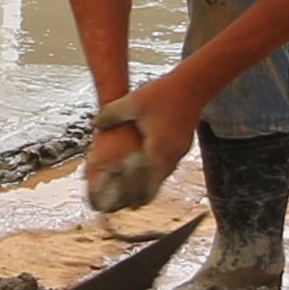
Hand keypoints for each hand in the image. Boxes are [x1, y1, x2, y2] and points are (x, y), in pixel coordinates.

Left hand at [83, 78, 207, 212]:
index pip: (147, 182)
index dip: (136, 194)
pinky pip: (168, 165)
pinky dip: (157, 170)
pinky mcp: (184, 145)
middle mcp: (171, 154)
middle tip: (128, 204)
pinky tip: (148, 169)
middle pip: (156, 183)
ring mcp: (180, 150)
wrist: (194, 84)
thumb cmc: (163, 93)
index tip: (126, 204)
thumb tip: (93, 123)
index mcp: (158, 149)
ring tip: (136, 190)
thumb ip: (112, 115)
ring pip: (163, 175)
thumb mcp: (133, 102)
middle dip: (141, 193)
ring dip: (150, 182)